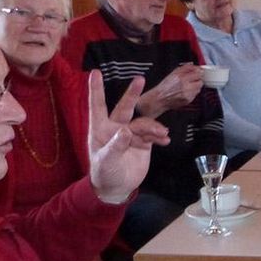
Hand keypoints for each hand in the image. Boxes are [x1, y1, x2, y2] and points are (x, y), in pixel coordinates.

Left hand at [88, 70, 170, 202]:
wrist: (118, 187)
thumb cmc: (105, 173)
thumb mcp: (106, 161)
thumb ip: (115, 146)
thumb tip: (125, 131)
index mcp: (101, 129)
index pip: (98, 106)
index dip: (96, 90)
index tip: (95, 73)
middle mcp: (116, 128)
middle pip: (124, 107)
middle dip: (132, 94)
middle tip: (140, 80)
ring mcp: (130, 134)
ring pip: (144, 123)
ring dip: (154, 127)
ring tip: (163, 135)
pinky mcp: (143, 142)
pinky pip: (153, 134)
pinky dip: (159, 136)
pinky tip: (165, 141)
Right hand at [136, 64, 202, 117]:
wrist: (160, 98)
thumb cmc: (165, 86)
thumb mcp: (173, 73)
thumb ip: (186, 68)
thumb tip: (195, 66)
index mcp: (181, 77)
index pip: (198, 73)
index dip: (198, 72)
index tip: (198, 72)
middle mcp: (185, 86)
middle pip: (200, 81)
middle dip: (197, 80)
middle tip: (192, 80)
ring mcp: (187, 94)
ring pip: (199, 88)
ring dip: (195, 86)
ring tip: (187, 86)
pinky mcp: (188, 100)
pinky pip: (195, 95)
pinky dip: (192, 93)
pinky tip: (185, 92)